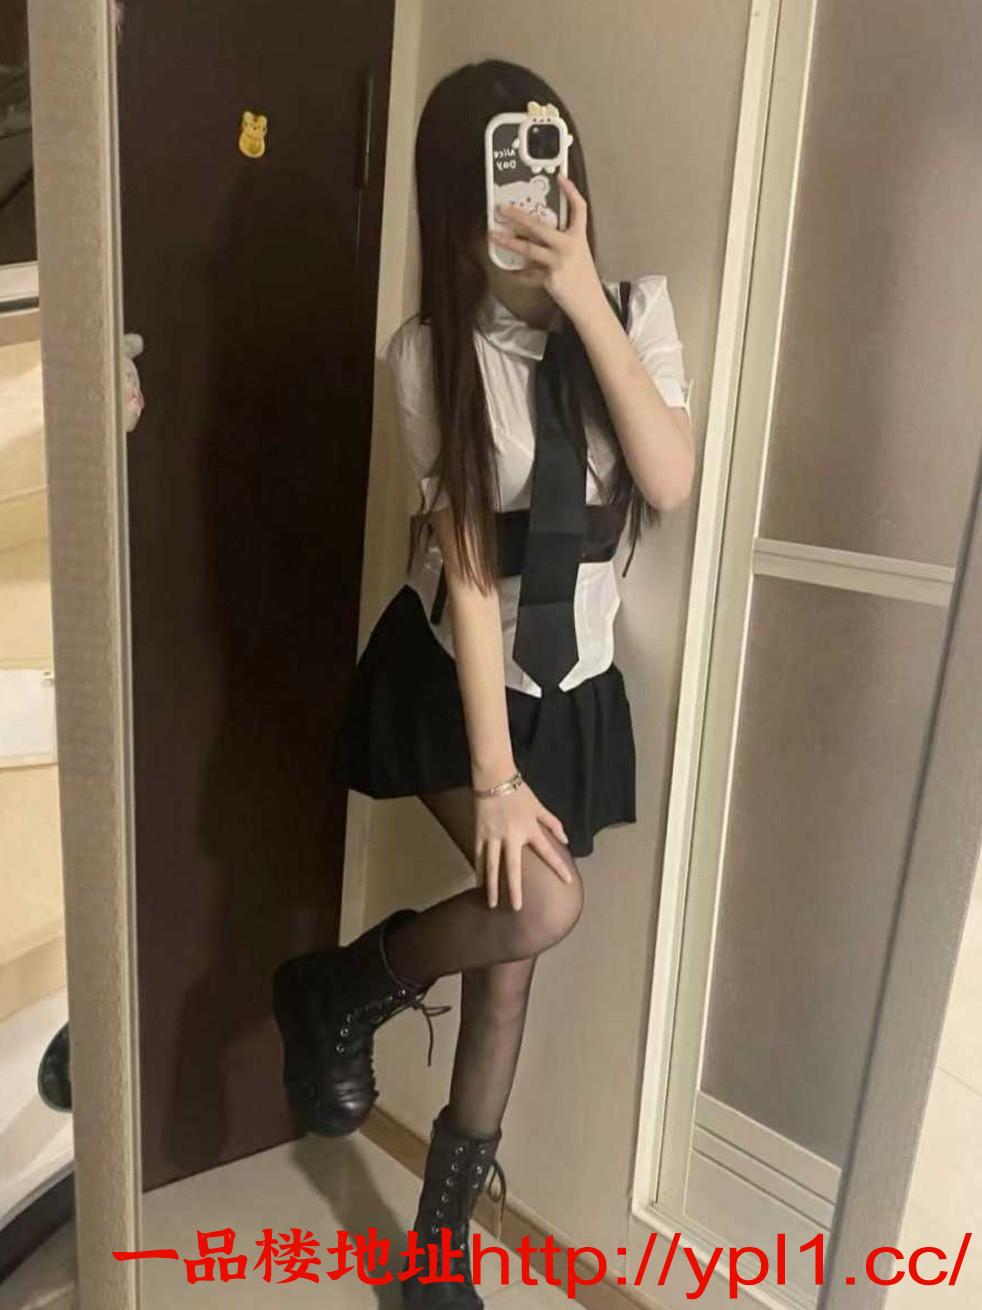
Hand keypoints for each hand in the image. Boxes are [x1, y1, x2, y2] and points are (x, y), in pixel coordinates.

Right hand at [474, 782, 570, 910]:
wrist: (494, 779)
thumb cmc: (519, 793)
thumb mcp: (539, 807)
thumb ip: (552, 824)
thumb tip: (566, 840)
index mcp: (529, 830)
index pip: (547, 852)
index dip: (558, 866)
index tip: (567, 882)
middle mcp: (511, 837)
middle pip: (512, 868)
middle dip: (514, 889)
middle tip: (516, 908)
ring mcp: (493, 837)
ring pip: (491, 866)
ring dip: (491, 886)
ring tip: (492, 903)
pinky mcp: (479, 834)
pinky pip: (479, 856)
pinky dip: (479, 870)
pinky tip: (479, 883)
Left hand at [490, 176, 605, 320]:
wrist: (589, 303)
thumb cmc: (583, 279)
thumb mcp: (579, 254)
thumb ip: (562, 242)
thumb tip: (537, 234)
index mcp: (579, 237)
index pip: (579, 209)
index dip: (571, 192)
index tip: (560, 177)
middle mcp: (569, 246)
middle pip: (540, 227)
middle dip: (518, 216)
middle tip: (502, 209)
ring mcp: (558, 262)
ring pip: (528, 249)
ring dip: (508, 242)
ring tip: (493, 236)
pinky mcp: (550, 278)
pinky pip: (527, 275)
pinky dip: (516, 274)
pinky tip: (505, 271)